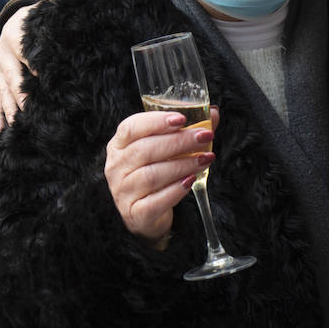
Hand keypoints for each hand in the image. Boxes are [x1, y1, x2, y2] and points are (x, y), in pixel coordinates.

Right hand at [0, 5, 35, 137]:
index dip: (34, 65)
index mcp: (15, 38)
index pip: (25, 54)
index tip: (43, 77)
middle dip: (21, 95)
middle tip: (30, 111)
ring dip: (9, 110)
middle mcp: (4, 57)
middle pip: (12, 78)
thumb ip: (62, 2)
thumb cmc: (36, 21)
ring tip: (16, 126)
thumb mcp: (45, 10)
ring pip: (3, 93)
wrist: (12, 24)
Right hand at [104, 108, 219, 244]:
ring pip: (152, 175)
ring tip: (205, 159)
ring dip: (182, 165)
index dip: (156, 121)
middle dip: (179, 142)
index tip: (181, 119)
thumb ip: (187, 131)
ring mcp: (122, 191)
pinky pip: (156, 201)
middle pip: (145, 150)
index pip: (131, 127)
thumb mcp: (166, 150)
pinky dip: (176, 190)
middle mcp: (116, 167)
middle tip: (204, 137)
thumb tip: (213, 113)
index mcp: (119, 145)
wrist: (147, 214)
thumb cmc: (156, 173)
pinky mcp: (134, 213)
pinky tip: (190, 181)